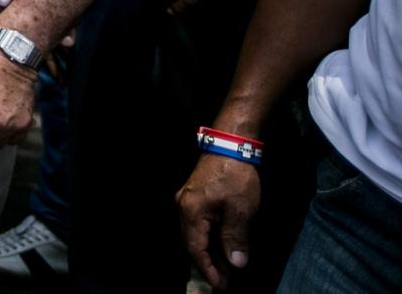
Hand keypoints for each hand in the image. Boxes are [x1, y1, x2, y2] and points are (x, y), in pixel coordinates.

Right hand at [177, 154, 262, 288]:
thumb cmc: (235, 176)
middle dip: (208, 264)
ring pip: (195, 234)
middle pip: (192, 243)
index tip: (221, 286)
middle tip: (225, 282)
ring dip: (209, 252)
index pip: (196, 249)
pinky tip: (221, 245)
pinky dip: (209, 239)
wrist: (231, 145)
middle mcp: (183, 207)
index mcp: (191, 212)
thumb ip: (235, 238)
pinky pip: (199, 224)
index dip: (208, 269)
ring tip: (226, 269)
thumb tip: (236, 264)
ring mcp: (186, 200)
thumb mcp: (240, 210)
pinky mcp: (194, 196)